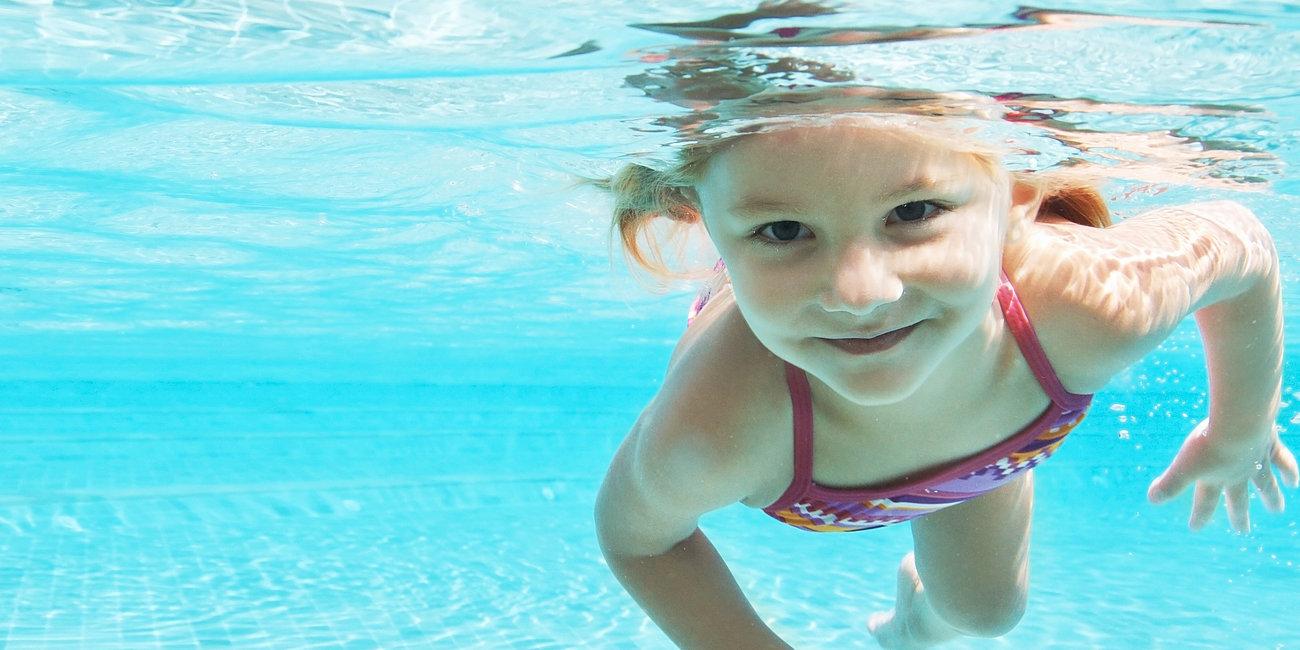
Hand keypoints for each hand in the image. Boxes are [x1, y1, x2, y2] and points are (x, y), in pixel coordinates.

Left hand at [1147, 418, 1298, 532]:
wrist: (1240, 422)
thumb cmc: (1210, 443)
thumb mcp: (1185, 464)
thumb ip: (1170, 483)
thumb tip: (1152, 500)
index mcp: (1216, 479)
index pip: (1205, 501)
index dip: (1199, 515)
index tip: (1194, 528)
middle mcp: (1239, 474)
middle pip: (1238, 499)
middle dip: (1238, 515)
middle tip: (1242, 531)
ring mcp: (1258, 461)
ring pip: (1265, 483)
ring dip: (1271, 497)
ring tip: (1276, 510)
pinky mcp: (1270, 443)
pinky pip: (1282, 461)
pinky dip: (1288, 471)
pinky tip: (1293, 482)